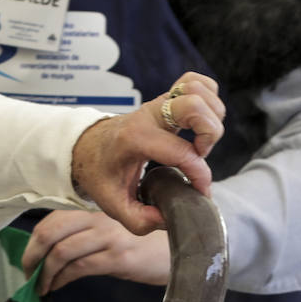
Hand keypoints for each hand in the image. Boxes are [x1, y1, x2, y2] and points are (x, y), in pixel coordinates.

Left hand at [23, 209, 170, 290]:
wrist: (185, 251)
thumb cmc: (146, 245)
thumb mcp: (114, 235)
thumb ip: (88, 238)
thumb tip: (53, 255)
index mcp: (95, 212)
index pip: (54, 220)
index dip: (34, 241)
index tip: (29, 260)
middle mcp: (100, 220)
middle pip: (51, 232)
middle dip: (32, 255)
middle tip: (28, 274)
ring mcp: (109, 237)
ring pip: (62, 251)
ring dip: (45, 273)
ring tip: (42, 287)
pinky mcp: (119, 257)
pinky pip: (80, 267)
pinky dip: (62, 279)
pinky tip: (58, 287)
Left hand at [69, 71, 223, 233]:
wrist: (89, 147)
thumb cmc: (103, 174)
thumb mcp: (112, 204)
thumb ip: (139, 219)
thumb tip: (168, 219)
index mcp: (135, 138)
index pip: (181, 151)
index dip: (199, 174)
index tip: (200, 191)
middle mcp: (149, 115)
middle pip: (193, 105)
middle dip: (209, 134)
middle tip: (199, 154)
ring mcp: (159, 103)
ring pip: (200, 90)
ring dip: (211, 117)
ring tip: (199, 141)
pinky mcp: (167, 97)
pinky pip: (197, 82)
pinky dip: (208, 98)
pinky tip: (201, 121)